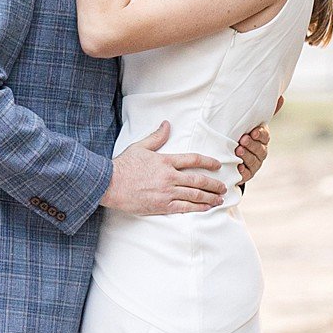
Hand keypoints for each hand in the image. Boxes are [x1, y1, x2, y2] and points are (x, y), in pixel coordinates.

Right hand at [102, 122, 224, 214]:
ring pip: (195, 195)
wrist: (109, 184)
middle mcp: (169, 177)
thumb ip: (156, 137)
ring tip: (220, 199)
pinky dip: (198, 208)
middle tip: (223, 187)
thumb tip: (167, 124)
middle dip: (214, 184)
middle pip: (199, 180)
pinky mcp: (162, 206)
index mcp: (165, 161)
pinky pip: (185, 208)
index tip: (218, 165)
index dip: (208, 162)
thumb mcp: (139, 147)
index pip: (193, 160)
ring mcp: (167, 192)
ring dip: (210, 197)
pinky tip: (207, 208)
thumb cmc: (123, 165)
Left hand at [234, 97, 280, 183]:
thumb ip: (264, 112)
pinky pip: (246, 174)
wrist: (231, 154)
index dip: (260, 134)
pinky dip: (242, 171)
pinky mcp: (246, 175)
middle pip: (260, 150)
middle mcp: (260, 152)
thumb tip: (281, 97)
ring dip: (246, 156)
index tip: (254, 131)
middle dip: (252, 145)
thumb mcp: (251, 123)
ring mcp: (254, 164)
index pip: (265, 137)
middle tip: (243, 140)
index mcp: (262, 140)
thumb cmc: (243, 135)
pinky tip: (237, 167)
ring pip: (253, 161)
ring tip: (237, 150)